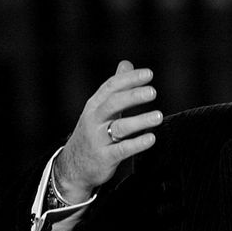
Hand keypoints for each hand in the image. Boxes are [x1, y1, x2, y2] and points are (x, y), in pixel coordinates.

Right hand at [53, 60, 161, 203]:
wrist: (73, 167)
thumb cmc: (93, 132)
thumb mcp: (100, 108)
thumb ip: (116, 87)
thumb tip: (127, 63)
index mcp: (95, 105)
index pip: (111, 87)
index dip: (129, 79)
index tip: (148, 73)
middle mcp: (95, 120)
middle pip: (113, 104)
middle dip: (133, 96)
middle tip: (153, 91)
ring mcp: (98, 139)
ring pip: (120, 127)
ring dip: (140, 121)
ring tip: (159, 116)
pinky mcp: (104, 158)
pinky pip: (121, 150)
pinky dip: (137, 144)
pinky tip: (151, 139)